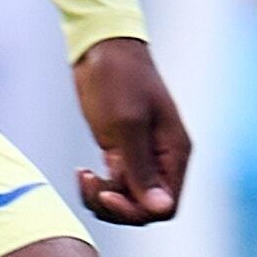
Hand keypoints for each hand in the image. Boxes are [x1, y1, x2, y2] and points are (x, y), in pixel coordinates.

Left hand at [72, 36, 190, 225]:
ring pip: (128, 200)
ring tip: (84, 178)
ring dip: (103, 199)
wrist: (100, 47)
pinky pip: (114, 185)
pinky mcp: (121, 151)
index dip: (138, 210)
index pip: (166, 205)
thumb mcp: (127, 124)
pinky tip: (82, 173)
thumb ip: (141, 169)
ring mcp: (141, 156)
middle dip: (118, 207)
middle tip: (92, 188)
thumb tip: (160, 208)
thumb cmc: (118, 78)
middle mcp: (162, 159)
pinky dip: (97, 188)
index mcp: (174, 152)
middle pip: (146, 208)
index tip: (109, 193)